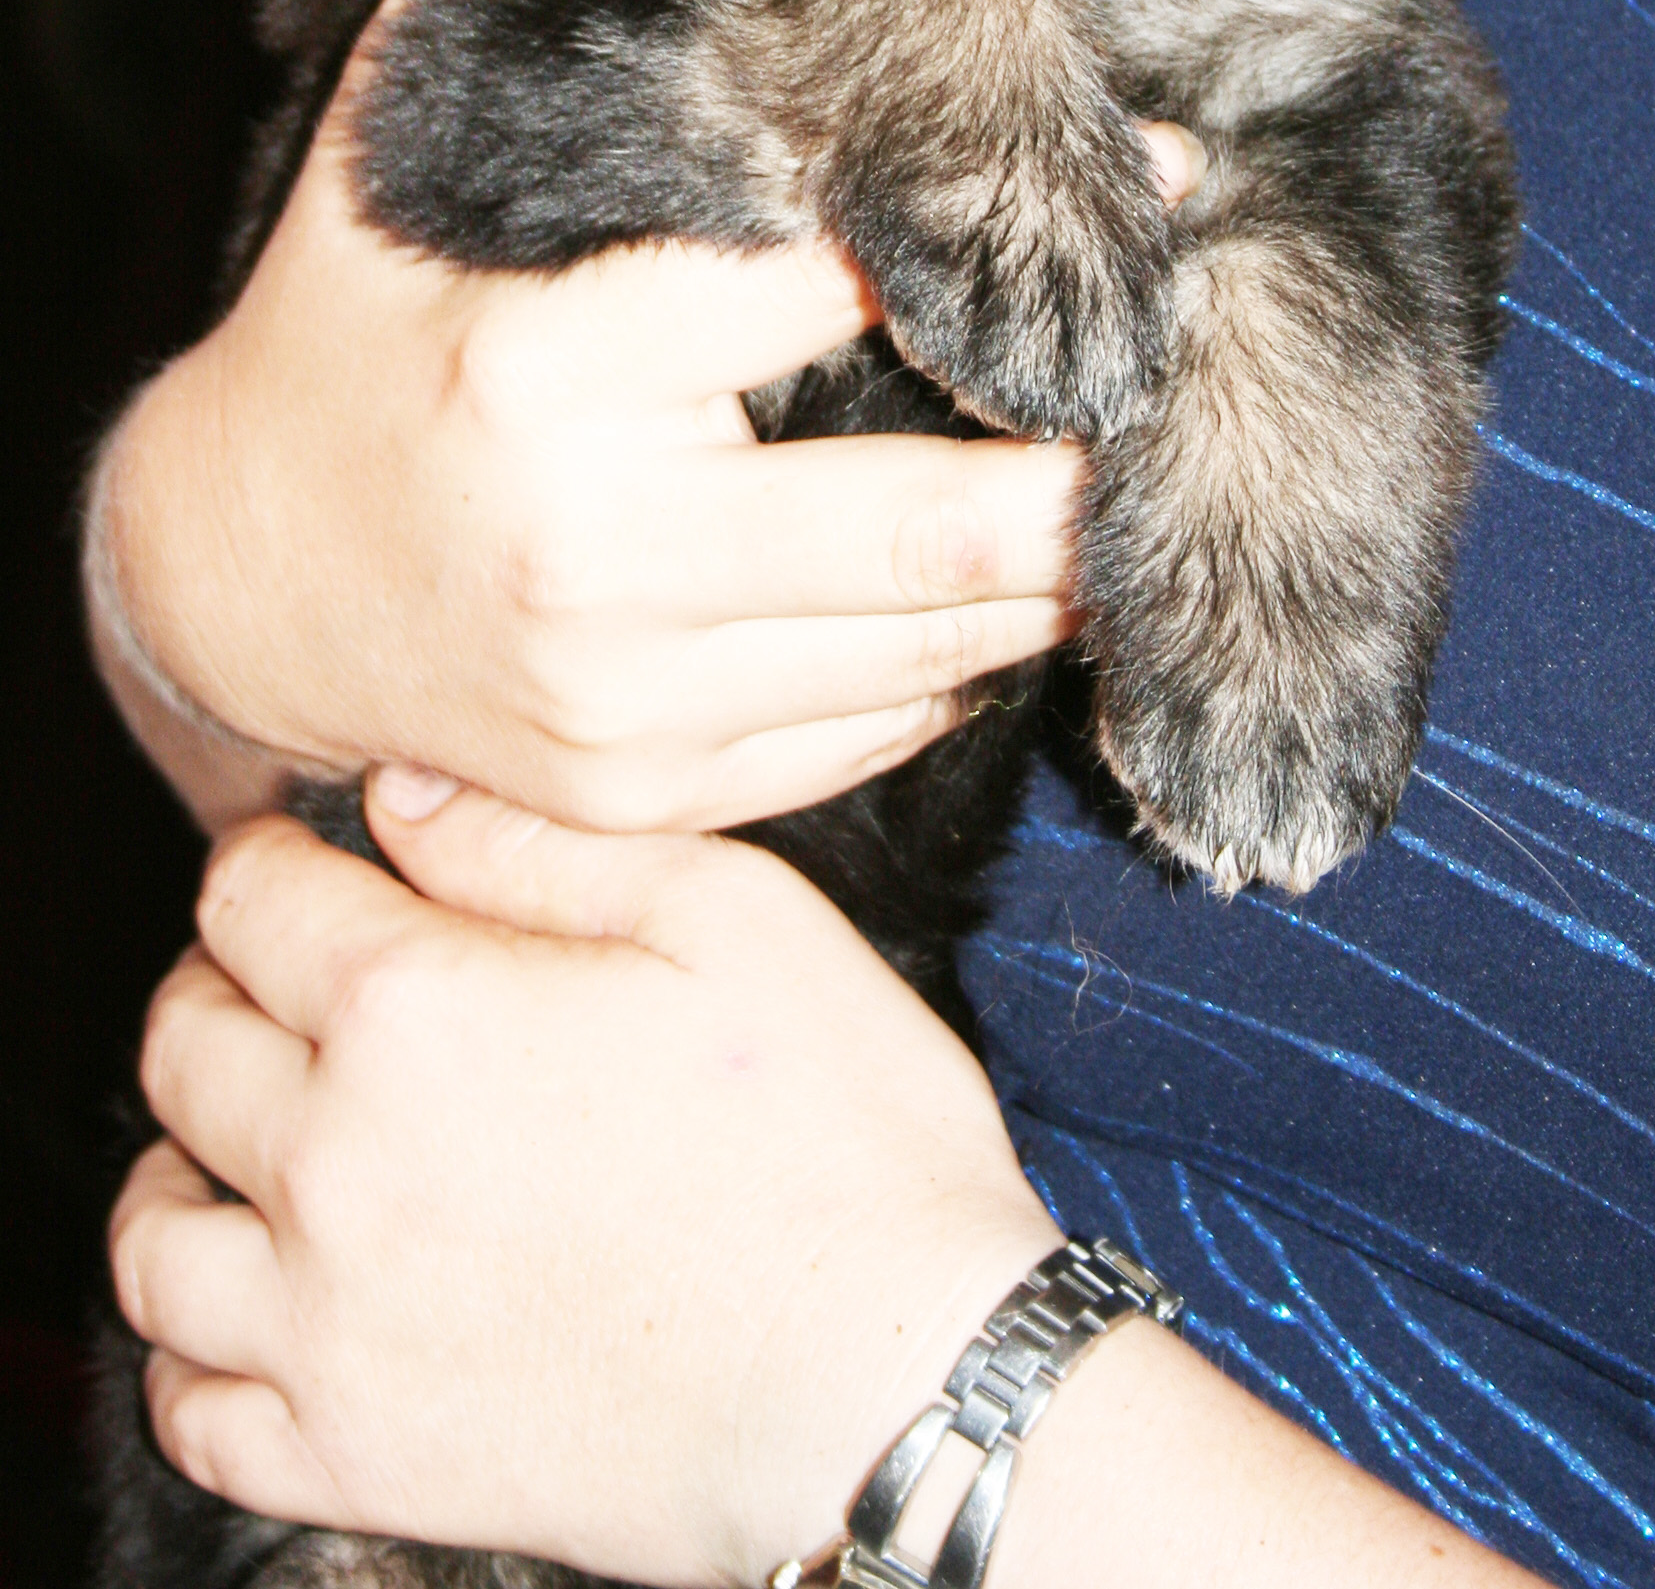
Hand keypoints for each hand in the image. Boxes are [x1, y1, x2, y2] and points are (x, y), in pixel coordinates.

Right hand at [91, 0, 1206, 835]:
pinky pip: (871, 735)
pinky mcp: (649, 787)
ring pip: (934, 644)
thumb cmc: (345, 349)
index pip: (837, 286)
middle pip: (940, 521)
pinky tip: (1010, 587)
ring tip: (1140, 475)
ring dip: (1057, 565)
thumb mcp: (382, 171)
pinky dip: (959, 659)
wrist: (227, 592)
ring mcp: (630, 697)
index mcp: (554, 367)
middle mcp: (602, 548)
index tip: (1177, 172)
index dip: (1011, 225)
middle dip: (1097, 461)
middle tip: (1201, 375)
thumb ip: (484, 12)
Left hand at [112, 785, 1059, 1581]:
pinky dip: (190, 1355)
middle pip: (185, 1046)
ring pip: (152, 1237)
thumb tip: (409, 798)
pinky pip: (192, 1411)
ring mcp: (332, 1326)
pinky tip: (251, 1313)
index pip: (251, 900)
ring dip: (179, 1164)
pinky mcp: (359, 1459)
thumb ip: (545, 840)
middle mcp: (339, 1163)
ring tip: (237, 1142)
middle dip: (220, 986)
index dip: (272, 860)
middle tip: (281, 984)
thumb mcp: (731, 914)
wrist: (898, 1385)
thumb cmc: (840, 1147)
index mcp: (416, 1009)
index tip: (309, 867)